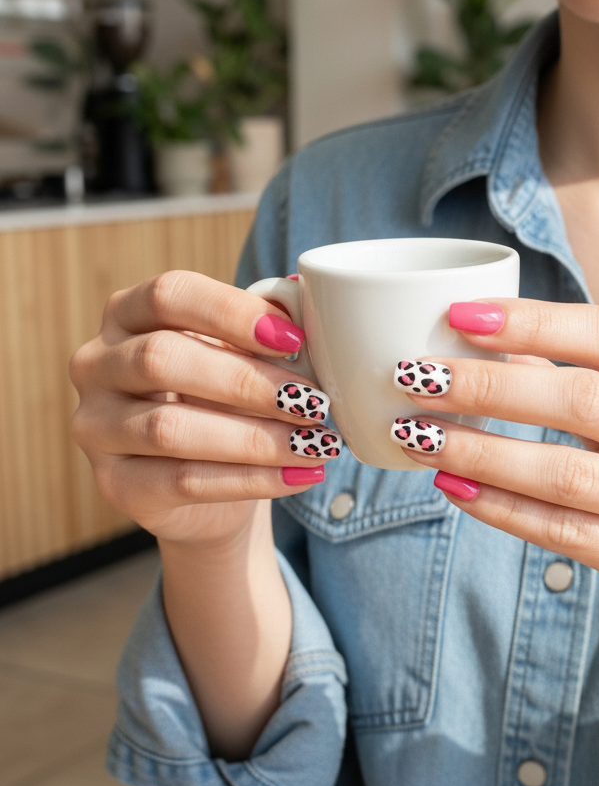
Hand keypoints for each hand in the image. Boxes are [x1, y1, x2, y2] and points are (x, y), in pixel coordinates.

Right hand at [70, 270, 340, 547]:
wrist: (204, 490)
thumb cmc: (223, 402)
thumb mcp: (240, 356)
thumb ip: (263, 329)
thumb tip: (306, 299)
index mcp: (126, 313)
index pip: (169, 295)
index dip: (232, 312)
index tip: (293, 340)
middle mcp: (96, 364)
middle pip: (161, 359)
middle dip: (247, 381)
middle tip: (313, 401)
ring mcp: (96, 428)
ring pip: (171, 429)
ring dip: (256, 437)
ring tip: (316, 443)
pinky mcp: (115, 485)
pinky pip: (184, 481)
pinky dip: (251, 479)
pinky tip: (299, 474)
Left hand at [393, 299, 598, 662]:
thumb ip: (592, 381)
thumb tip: (487, 344)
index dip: (530, 323)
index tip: (458, 318)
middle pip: (581, 400)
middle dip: (487, 386)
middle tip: (416, 378)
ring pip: (564, 472)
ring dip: (479, 450)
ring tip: (416, 436)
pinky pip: (563, 530)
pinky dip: (500, 508)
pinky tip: (453, 487)